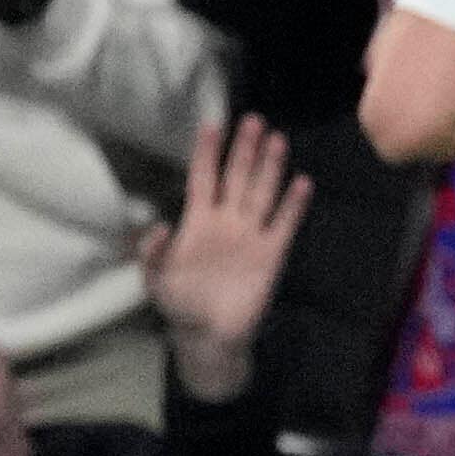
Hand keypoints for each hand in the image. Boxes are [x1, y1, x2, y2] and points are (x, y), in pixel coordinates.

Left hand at [143, 115, 311, 403]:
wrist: (209, 335)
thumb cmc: (179, 305)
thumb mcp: (155, 278)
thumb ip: (152, 251)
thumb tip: (159, 225)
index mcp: (197, 223)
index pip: (203, 178)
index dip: (207, 153)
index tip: (213, 125)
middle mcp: (226, 222)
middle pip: (237, 177)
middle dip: (244, 149)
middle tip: (253, 120)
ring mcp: (250, 235)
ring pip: (262, 193)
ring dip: (269, 167)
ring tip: (277, 140)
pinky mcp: (271, 253)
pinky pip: (285, 224)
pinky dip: (294, 204)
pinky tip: (302, 183)